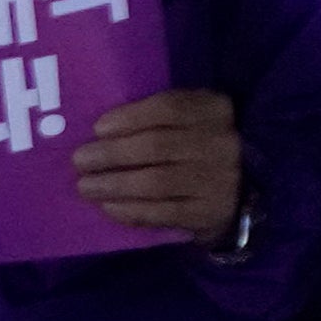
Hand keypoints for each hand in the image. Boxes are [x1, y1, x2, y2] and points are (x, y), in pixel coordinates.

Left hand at [65, 83, 245, 244]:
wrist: (241, 189)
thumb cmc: (198, 146)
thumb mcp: (190, 119)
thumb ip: (157, 118)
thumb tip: (101, 131)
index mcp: (214, 110)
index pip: (170, 108)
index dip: (130, 118)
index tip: (98, 128)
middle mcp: (221, 142)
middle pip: (157, 146)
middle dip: (112, 154)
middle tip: (80, 161)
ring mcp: (218, 179)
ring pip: (157, 181)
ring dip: (114, 184)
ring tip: (86, 186)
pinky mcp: (209, 212)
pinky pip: (162, 213)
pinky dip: (130, 210)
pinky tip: (109, 206)